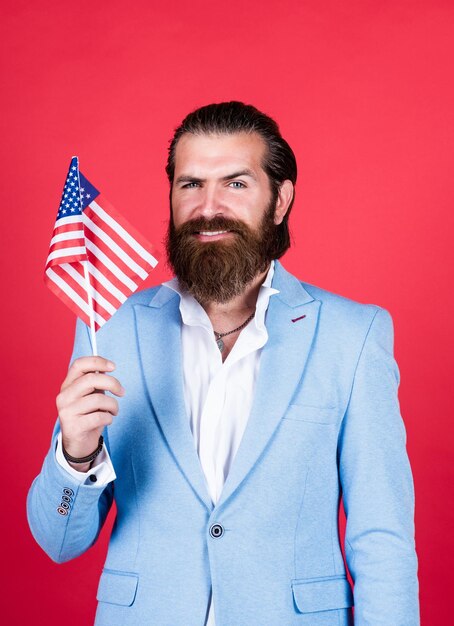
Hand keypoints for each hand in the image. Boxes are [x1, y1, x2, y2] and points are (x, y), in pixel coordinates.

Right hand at [56, 356, 124, 470]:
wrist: (79, 444)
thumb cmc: (88, 415)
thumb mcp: (91, 395)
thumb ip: (96, 382)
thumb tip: (107, 367)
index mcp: (68, 385)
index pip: (79, 364)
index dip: (98, 361)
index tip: (114, 367)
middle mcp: (64, 396)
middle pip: (91, 379)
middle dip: (113, 383)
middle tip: (122, 392)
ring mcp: (66, 412)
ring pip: (98, 399)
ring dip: (113, 405)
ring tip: (114, 410)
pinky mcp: (73, 427)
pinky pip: (99, 417)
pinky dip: (109, 418)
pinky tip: (108, 420)